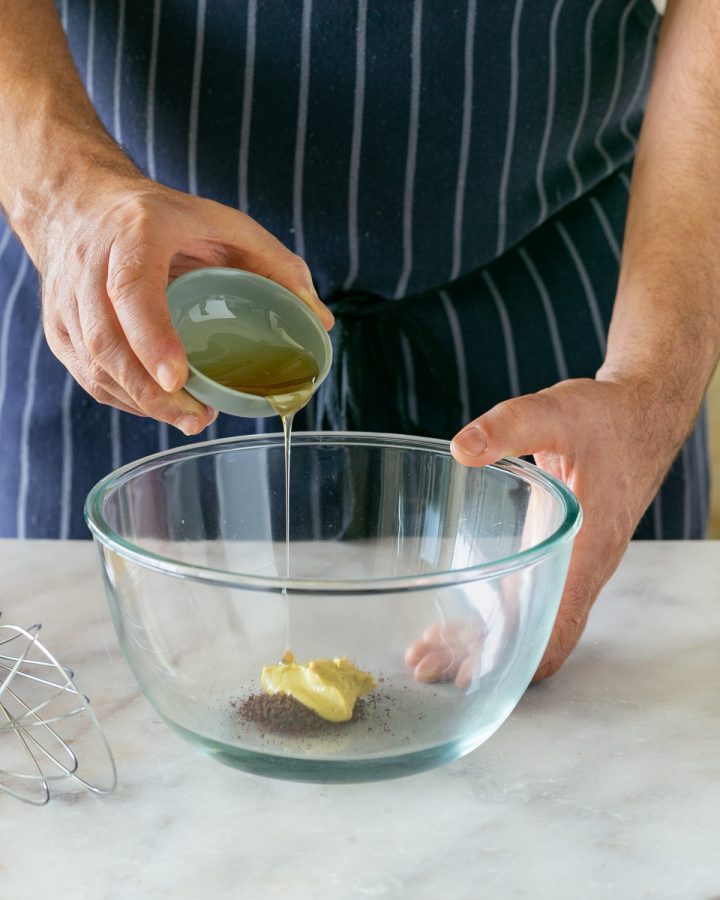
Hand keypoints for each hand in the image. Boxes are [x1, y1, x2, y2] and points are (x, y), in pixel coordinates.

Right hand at [35, 170, 332, 433]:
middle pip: (108, 340)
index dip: (152, 336)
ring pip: (95, 366)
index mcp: (134, 234)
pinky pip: (89, 376)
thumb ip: (277, 265)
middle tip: (197, 416)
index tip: (178, 377)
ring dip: (141, 402)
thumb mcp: (225, 224)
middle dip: (151, 390)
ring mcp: (67, 302)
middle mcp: (90, 266)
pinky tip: (160, 406)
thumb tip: (321, 322)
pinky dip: (125, 399)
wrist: (82, 205)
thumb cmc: (164, 219)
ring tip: (189, 417)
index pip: (132, 289)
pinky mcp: (59, 329)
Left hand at [410, 377, 691, 681]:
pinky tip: (455, 621)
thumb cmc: (606, 419)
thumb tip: (461, 449)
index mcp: (588, 545)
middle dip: (484, 657)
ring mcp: (570, 562)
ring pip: (529, 621)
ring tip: (427, 657)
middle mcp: (581, 565)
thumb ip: (510, 427)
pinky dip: (492, 616)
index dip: (522, 655)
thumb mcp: (557, 413)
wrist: (640, 416)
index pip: (561, 624)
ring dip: (481, 642)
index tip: (477, 673)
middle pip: (536, 634)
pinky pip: (528, 597)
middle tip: (425, 669)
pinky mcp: (558, 551)